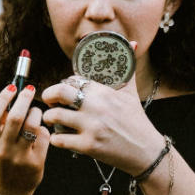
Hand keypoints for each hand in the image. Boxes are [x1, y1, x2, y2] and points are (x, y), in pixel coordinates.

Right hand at [0, 84, 48, 194]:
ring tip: (35, 111)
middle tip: (29, 89)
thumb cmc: (1, 158)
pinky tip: (39, 131)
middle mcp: (2, 150)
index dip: (2, 98)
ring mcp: (19, 157)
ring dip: (36, 112)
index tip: (12, 87)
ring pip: (32, 124)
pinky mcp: (36, 162)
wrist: (9, 189)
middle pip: (15, 117)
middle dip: (24, 98)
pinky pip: (43, 136)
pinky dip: (42, 129)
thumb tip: (12, 95)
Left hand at [41, 70, 163, 174]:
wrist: (146, 151)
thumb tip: (132, 43)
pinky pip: (59, 139)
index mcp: (104, 92)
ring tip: (53, 120)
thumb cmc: (136, 120)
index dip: (64, 84)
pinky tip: (61, 137)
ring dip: (49, 118)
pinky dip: (55, 138)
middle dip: (48, 95)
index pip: (72, 80)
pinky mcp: (88, 146)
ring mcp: (91, 127)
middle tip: (49, 101)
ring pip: (54, 116)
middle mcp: (96, 107)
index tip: (63, 91)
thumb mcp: (131, 92)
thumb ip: (127, 67)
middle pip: (59, 92)